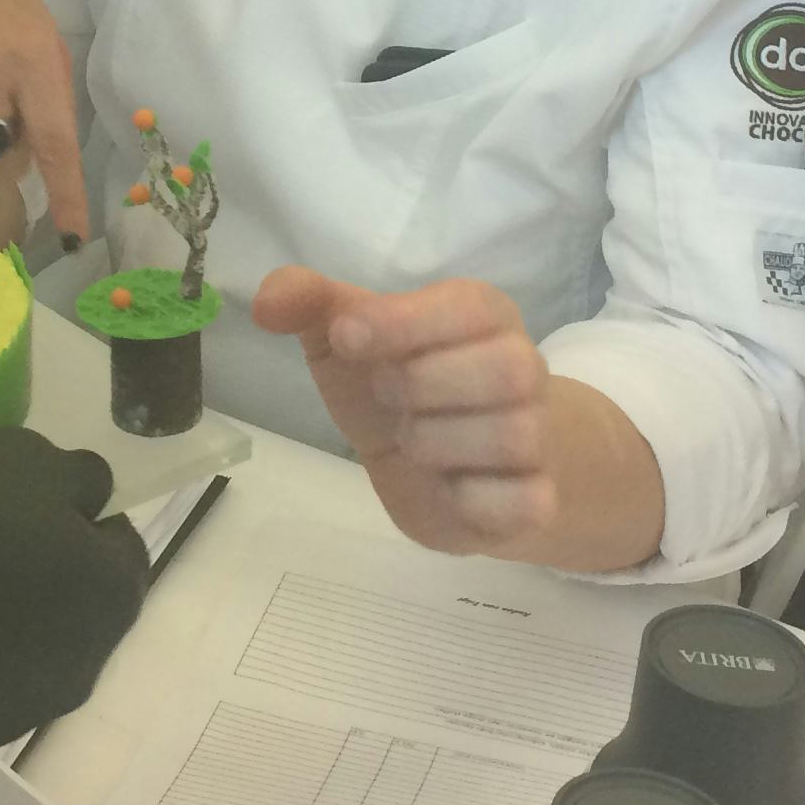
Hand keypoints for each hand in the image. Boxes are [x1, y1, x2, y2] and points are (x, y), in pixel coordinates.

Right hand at [0, 429, 148, 757]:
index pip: (123, 551)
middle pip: (78, 612)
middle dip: (49, 582)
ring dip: (4, 631)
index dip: (85, 523)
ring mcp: (22, 712)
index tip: (41, 506)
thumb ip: (77, 478)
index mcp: (112, 596)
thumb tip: (93, 497)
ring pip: (27, 659)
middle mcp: (83, 666)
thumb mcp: (25, 458)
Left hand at [256, 268, 564, 551]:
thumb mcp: (349, 337)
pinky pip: (522, 502)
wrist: (451, 465)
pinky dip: (471, 501)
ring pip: (512, 436)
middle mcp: (524, 366)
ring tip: (413, 444)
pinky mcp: (536, 501)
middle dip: (424, 386)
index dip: (404, 321)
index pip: (469, 305)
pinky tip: (447, 489)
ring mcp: (538, 435)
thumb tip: (267, 302)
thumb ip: (308, 304)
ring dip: (437, 444)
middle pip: (508, 369)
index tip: (346, 338)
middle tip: (387, 397)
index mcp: (481, 315)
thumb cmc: (401, 383)